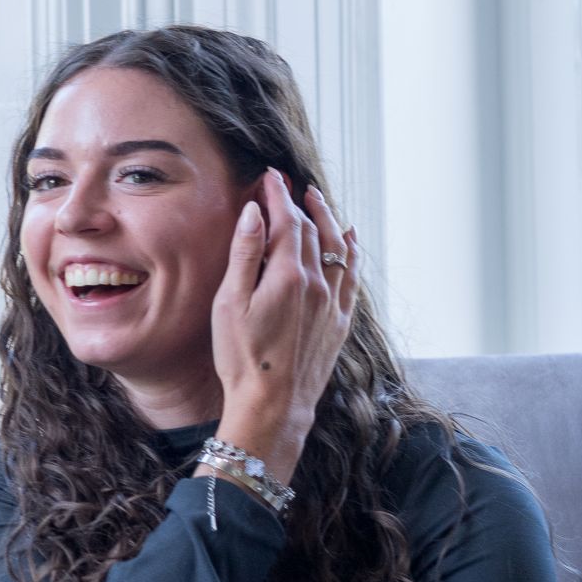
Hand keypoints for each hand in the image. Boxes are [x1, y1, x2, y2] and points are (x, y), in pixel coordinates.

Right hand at [209, 169, 358, 480]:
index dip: (277, 195)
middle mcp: (317, 284)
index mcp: (287, 276)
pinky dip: (350, 250)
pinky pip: (351, 274)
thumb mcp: (230, 304)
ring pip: (336, 247)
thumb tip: (256, 213)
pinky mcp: (339, 320)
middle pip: (311, 230)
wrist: (273, 405)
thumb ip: (245, 255)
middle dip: (297, 203)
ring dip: (327, 219)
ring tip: (317, 199)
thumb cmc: (242, 358)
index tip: (269, 176)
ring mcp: (333, 302)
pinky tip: (349, 238)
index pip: (286, 221)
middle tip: (285, 183)